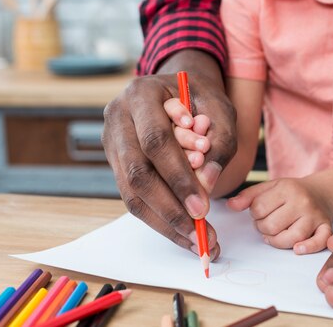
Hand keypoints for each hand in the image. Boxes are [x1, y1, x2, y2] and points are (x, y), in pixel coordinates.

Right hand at [102, 50, 236, 258]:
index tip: (202, 207)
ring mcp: (111, 140)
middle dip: (171, 207)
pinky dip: (159, 218)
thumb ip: (220, 142)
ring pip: (130, 191)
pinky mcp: (115, 162)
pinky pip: (132, 197)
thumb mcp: (221, 109)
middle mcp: (118, 116)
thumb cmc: (203, 99)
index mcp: (142, 93)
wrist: (179, 91)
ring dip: (164, 221)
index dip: (178, 176)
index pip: (156, 141)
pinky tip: (183, 233)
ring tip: (196, 241)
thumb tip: (207, 184)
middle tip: (200, 232)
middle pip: (138, 172)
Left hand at [227, 178, 332, 253]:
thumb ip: (248, 196)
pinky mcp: (325, 228)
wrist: (321, 193)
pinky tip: (297, 249)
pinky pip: (318, 242)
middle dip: (264, 228)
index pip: (259, 208)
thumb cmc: (291, 193)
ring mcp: (314, 216)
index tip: (261, 212)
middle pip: (272, 225)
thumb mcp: (270, 187)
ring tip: (275, 234)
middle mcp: (302, 202)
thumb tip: (231, 205)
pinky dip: (308, 247)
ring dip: (277, 241)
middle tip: (268, 223)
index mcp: (286, 189)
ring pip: (291, 237)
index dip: (254, 214)